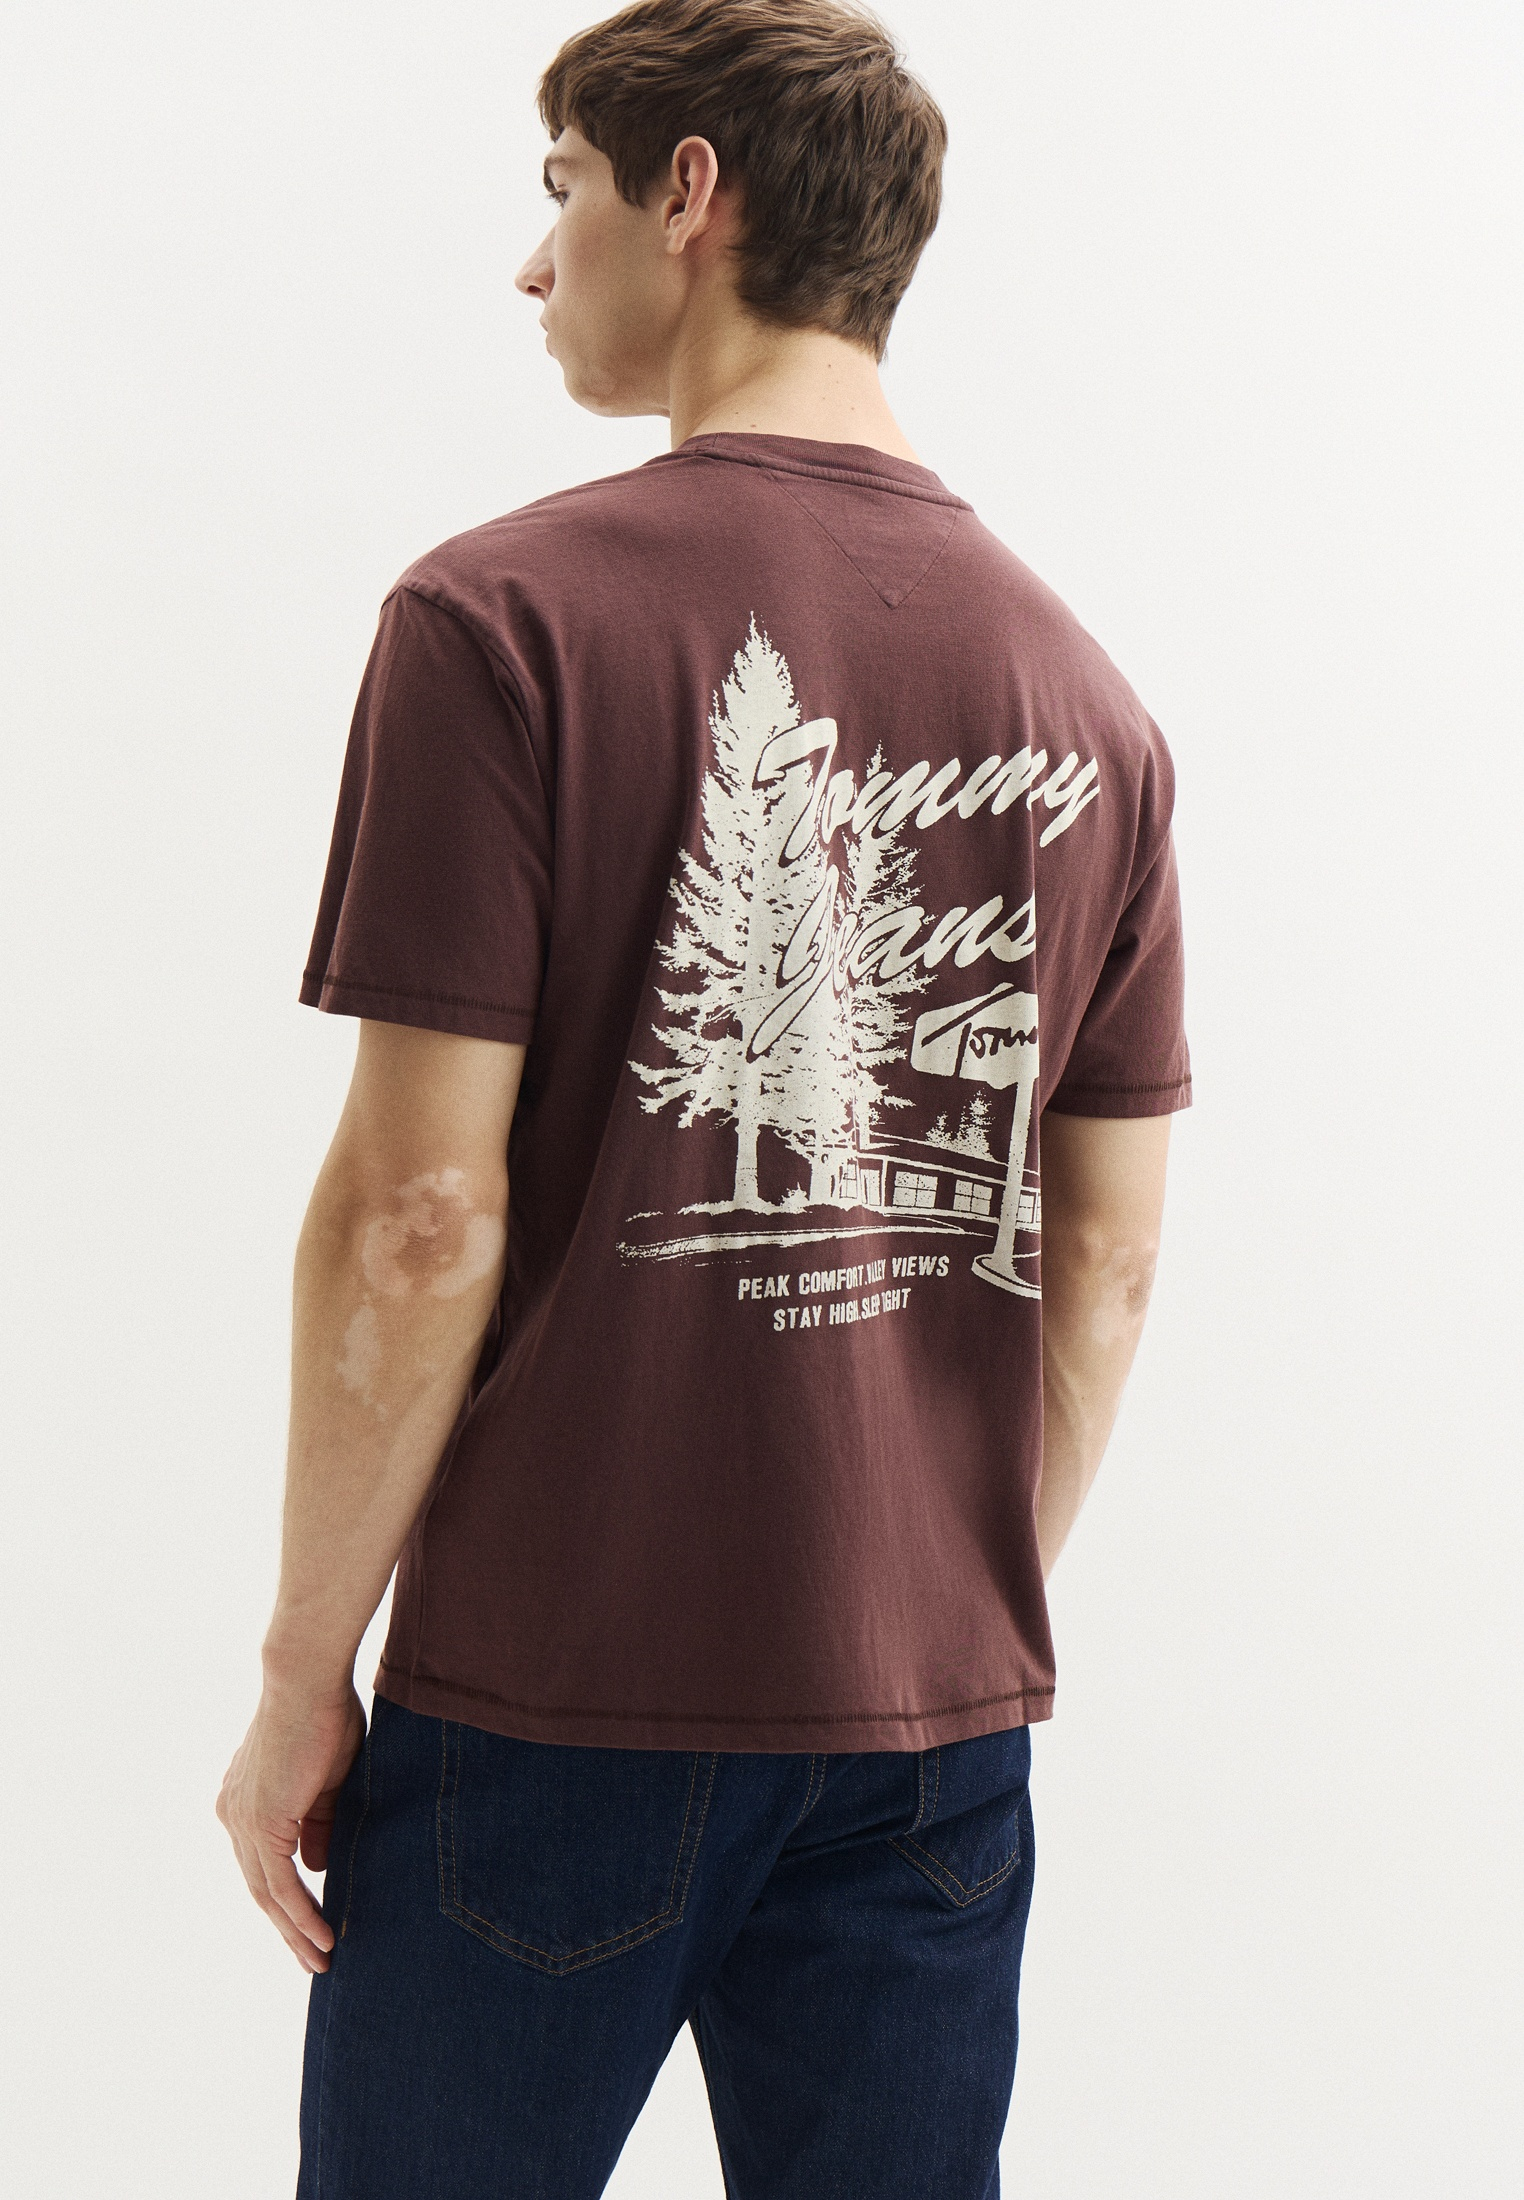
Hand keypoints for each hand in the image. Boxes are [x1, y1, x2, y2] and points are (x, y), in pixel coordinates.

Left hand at [217, 1679, 365, 1972]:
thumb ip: (317, 1824)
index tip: (310, 1924)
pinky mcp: (260, 1824)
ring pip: (267, 1894)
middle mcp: (234, 1816)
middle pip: (260, 1888)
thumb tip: (316, 1867)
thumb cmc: (323, 1715)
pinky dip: (301, 1913)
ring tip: (321, 1960)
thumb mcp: (325, 1781)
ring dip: (296, 1931)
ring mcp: (243, 1822)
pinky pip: (280, 1884)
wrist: (307, 1682)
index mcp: (244, 1802)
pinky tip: (322, 1935)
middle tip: (312, 1958)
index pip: (263, 1863)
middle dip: (288, 1928)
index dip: (286, 1897)